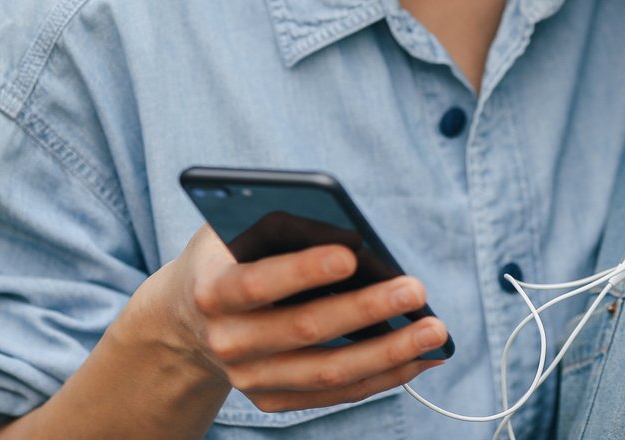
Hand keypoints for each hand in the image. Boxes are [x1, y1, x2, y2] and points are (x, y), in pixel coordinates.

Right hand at [160, 225, 447, 414]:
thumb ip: (286, 224)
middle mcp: (227, 341)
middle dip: (366, 310)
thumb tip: (353, 234)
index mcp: (212, 290)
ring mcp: (250, 378)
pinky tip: (421, 356)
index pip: (257, 283)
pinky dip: (383, 376)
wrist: (190, 316)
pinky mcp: (273, 399)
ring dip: (388, 352)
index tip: (352, 254)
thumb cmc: (231, 254)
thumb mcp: (240, 226)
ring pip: (328, 372)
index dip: (303, 270)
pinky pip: (336, 393)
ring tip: (434, 330)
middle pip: (305, 331)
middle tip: (415, 289)